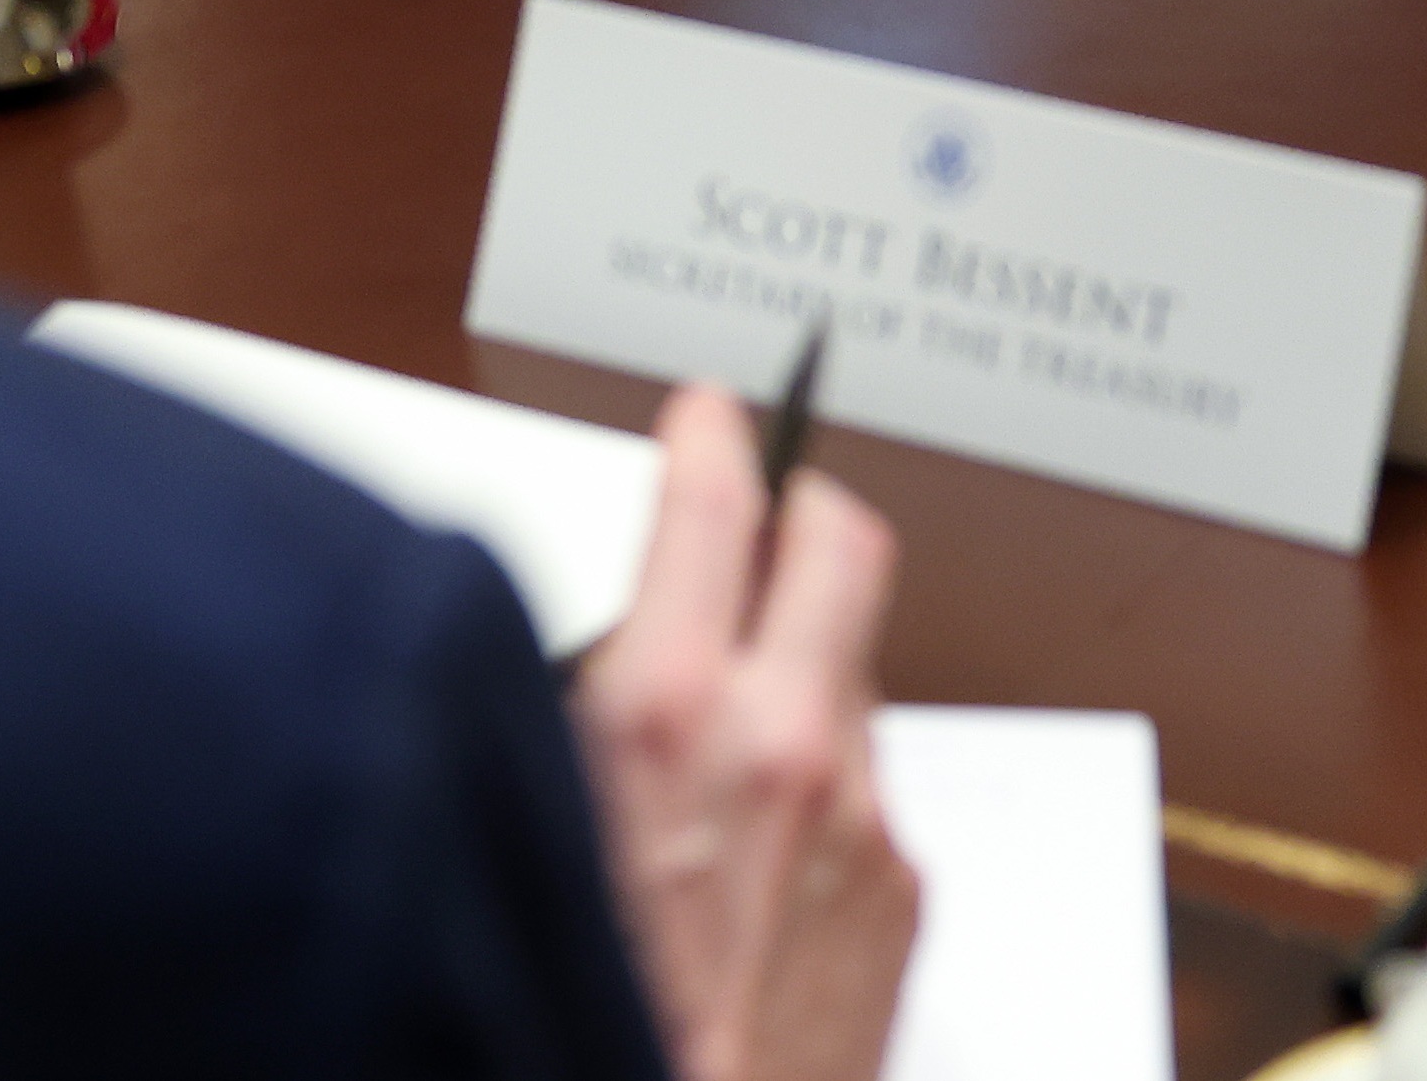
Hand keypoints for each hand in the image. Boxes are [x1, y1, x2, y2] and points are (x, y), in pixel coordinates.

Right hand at [573, 384, 919, 1080]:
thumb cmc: (580, 1008)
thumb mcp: (529, 812)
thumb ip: (581, 706)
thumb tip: (604, 637)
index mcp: (665, 716)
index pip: (714, 502)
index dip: (712, 438)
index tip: (707, 418)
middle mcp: (781, 747)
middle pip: (841, 544)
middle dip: (803, 509)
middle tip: (770, 509)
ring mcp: (857, 818)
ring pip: (854, 672)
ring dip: (807, 664)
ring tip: (736, 720)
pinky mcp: (898, 889)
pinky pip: (867, 787)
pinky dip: (823, 782)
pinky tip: (759, 846)